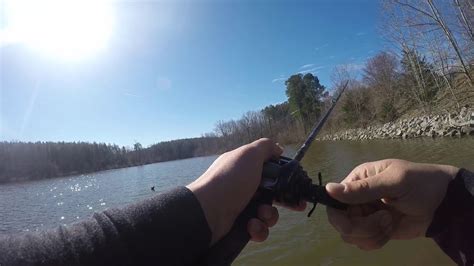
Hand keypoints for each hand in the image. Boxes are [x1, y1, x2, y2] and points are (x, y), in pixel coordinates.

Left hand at [186, 138, 304, 244]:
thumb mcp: (249, 154)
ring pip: (268, 213)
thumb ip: (265, 147)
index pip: (269, 171)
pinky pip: (259, 229)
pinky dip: (258, 229)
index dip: (284, 177)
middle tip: (298, 205)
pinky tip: (250, 226)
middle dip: (285, 200)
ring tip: (259, 214)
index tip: (297, 184)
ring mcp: (240, 207)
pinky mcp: (239, 227)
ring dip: (269, 215)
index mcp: (244, 168)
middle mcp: (243, 186)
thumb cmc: (230, 180)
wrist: (207, 212)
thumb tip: (278, 148)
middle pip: (272, 193)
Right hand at [325, 159, 457, 249]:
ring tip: (390, 222)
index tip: (353, 220)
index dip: (339, 214)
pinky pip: (363, 242)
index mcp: (358, 180)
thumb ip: (362, 189)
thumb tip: (328, 189)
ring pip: (351, 235)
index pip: (334, 200)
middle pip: (340, 221)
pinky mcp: (374, 230)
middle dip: (360, 227)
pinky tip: (391, 230)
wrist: (444, 205)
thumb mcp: (393, 182)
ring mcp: (366, 215)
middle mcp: (357, 198)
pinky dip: (376, 241)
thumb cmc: (420, 184)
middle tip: (383, 221)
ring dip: (371, 234)